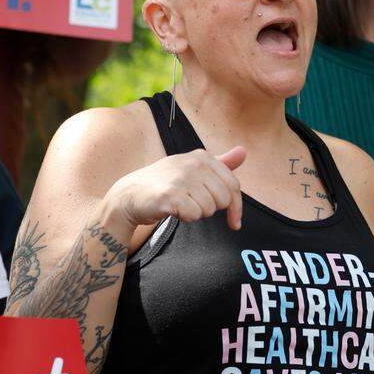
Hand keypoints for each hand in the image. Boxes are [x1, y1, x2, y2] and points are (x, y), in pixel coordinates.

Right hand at [104, 146, 245, 232]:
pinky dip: (186, 218)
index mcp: (202, 157)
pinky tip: (174, 210)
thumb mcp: (193, 168)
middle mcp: (193, 164)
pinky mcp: (170, 195)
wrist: (129, 195)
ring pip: (209, 209)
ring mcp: (181, 178)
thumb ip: (220, 163)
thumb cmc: (164, 183)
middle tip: (192, 204)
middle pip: (223, 200)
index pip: (233, 186)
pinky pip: (194, 215)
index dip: (237, 208)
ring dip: (196, 213)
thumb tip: (244, 151)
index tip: (235, 223)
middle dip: (211, 209)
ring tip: (181, 204)